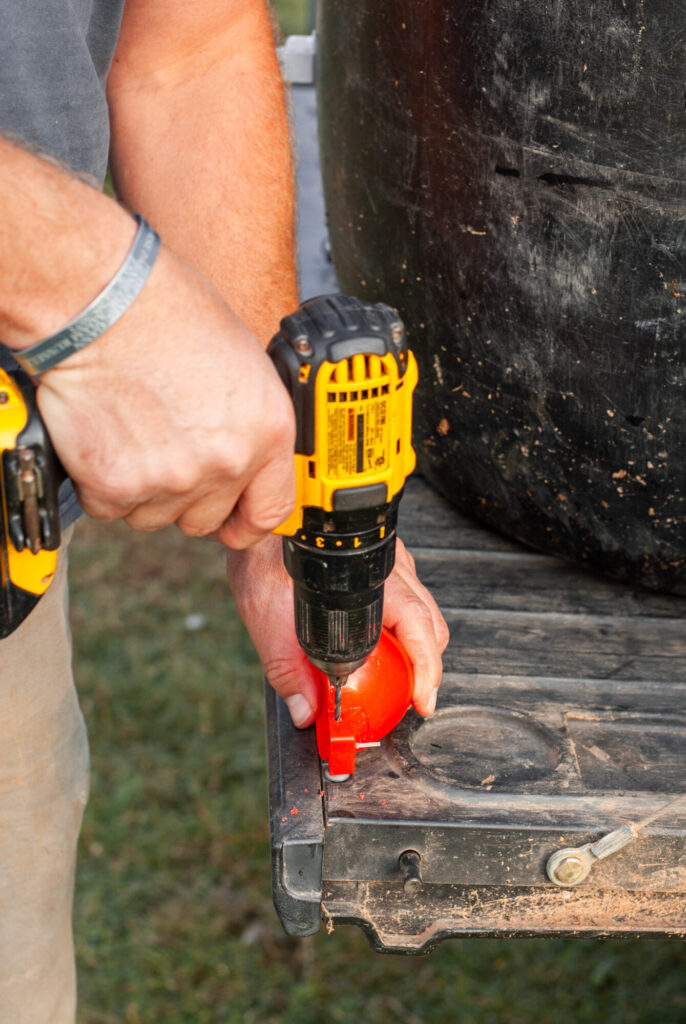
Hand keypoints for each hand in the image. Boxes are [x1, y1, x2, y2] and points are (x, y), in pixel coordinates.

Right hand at [36, 243, 295, 547]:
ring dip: (141, 488)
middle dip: (184, 496)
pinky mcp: (116, 483)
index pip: (270, 512)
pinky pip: (109, 508)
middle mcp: (225, 461)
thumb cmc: (168, 313)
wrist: (100, 302)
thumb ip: (249, 426)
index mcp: (267, 431)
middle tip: (163, 450)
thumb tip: (245, 465)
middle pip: (205, 521)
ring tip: (131, 431)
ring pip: (153, 517)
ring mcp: (171, 477)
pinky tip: (104, 436)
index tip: (232, 519)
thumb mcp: (243, 364)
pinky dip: (100, 482)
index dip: (247, 521)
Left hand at [226, 535, 448, 726]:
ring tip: (399, 678)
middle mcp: (388, 566)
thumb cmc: (261, 554)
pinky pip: (408, 598)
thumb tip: (306, 709)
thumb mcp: (266, 617)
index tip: (422, 699)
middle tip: (414, 698)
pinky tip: (383, 646)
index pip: (417, 627)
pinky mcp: (380, 562)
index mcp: (366, 579)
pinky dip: (403, 628)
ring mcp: (388, 561)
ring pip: (423, 611)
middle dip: (426, 666)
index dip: (426, 669)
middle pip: (429, 624)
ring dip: (416, 647)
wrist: (260, 524)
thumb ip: (287, 669)